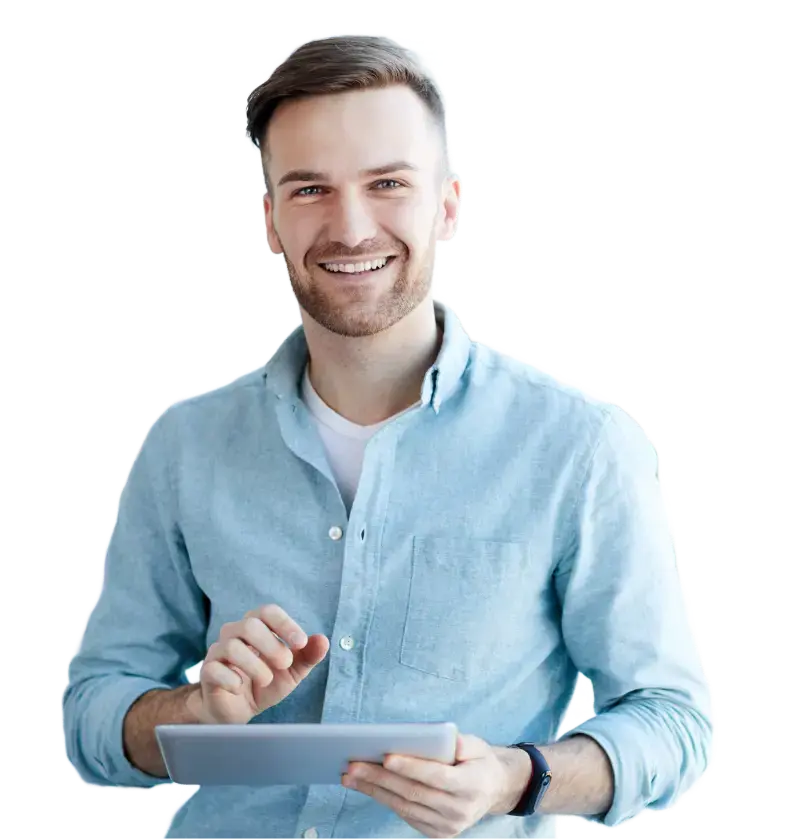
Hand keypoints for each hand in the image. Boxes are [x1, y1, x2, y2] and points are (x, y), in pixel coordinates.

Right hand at [193, 604, 328, 723]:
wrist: (239, 710)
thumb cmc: (266, 683)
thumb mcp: (292, 671)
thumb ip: (308, 656)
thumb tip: (324, 640)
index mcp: (257, 627)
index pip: (268, 612)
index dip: (285, 624)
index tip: (300, 642)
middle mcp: (235, 633)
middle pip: (249, 625)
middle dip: (271, 644)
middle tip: (285, 663)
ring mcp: (218, 652)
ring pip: (232, 646)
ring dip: (254, 665)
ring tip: (266, 680)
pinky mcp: (207, 672)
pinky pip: (214, 668)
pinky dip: (231, 678)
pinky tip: (240, 687)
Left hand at [341, 732, 512, 837]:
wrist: (493, 791)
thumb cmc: (479, 761)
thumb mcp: (478, 746)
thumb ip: (464, 743)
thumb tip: (444, 740)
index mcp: (472, 785)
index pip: (436, 776)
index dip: (411, 767)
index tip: (386, 756)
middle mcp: (459, 810)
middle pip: (413, 793)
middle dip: (380, 778)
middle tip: (353, 765)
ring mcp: (448, 826)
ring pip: (405, 807)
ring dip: (374, 791)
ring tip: (351, 776)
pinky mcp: (437, 833)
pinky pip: (406, 815)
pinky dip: (385, 799)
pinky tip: (368, 786)